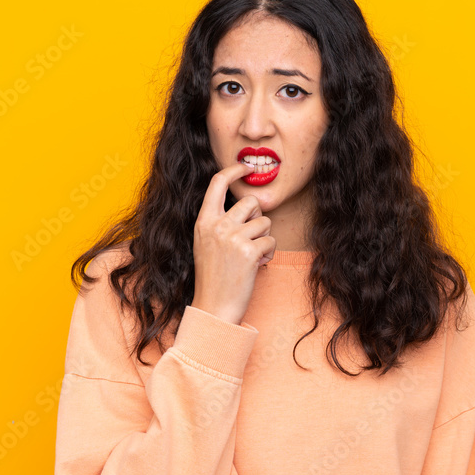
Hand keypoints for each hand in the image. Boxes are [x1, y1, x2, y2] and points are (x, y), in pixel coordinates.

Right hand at [189, 162, 275, 325]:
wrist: (214, 306)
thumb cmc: (214, 277)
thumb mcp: (206, 243)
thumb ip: (220, 221)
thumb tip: (248, 203)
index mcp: (204, 221)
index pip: (217, 183)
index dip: (233, 171)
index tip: (245, 167)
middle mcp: (216, 225)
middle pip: (250, 201)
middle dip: (258, 217)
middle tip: (252, 237)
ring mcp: (232, 238)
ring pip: (265, 222)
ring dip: (265, 238)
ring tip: (252, 255)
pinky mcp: (248, 252)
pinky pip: (271, 241)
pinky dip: (268, 254)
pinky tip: (257, 266)